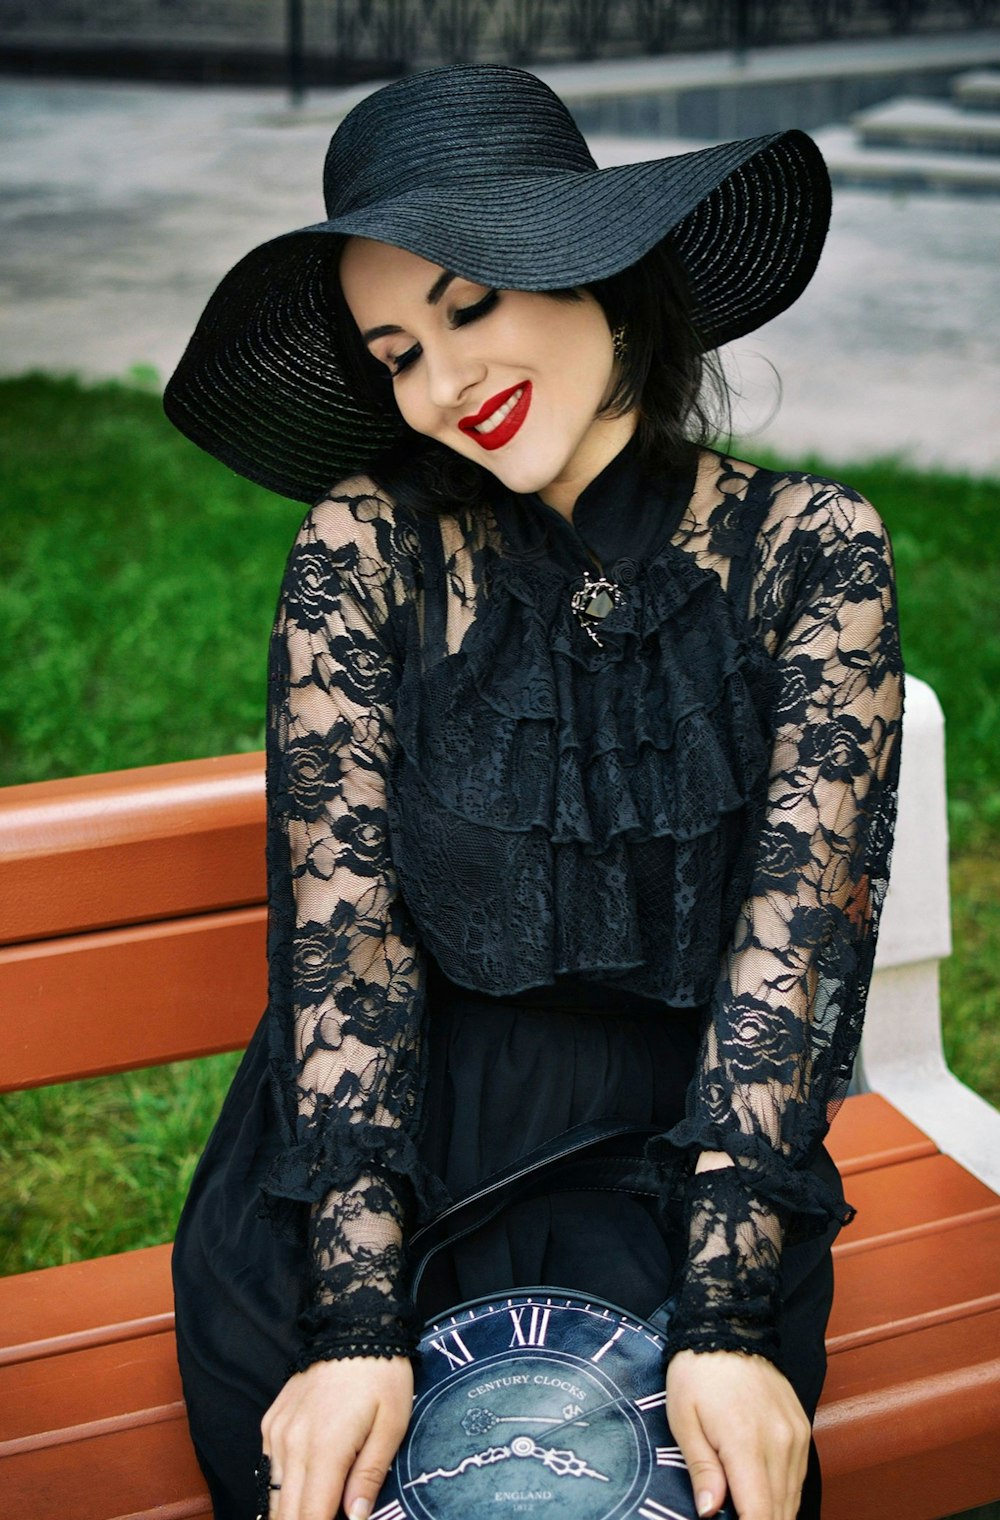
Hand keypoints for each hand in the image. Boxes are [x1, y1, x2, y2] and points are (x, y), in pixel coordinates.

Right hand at [261, 1354, 412, 1519]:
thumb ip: (369, 1476)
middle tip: (326, 1519)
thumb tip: (355, 1519)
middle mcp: (291, 1444)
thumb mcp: (391, 1424)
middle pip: (286, 1512)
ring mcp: (277, 1432)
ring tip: (314, 1512)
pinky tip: (299, 1493)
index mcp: (324, 1450)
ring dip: (290, 1512)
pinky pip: (269, 1468)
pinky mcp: (271, 1421)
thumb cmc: (381, 1375)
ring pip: (272, 1494)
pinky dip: (280, 1488)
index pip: (310, 1517)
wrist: (354, 1323)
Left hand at [666, 1348, 808, 1519]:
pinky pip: (799, 1476)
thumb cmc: (698, 1371)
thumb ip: (701, 1469)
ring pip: (793, 1498)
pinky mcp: (803, 1428)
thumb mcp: (683, 1417)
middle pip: (780, 1513)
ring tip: (747, 1510)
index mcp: (746, 1443)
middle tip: (734, 1516)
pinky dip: (784, 1494)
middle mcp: (780, 1443)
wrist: (728, 1325)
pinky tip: (765, 1497)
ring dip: (774, 1513)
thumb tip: (710, 1512)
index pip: (759, 1514)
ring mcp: (796, 1435)